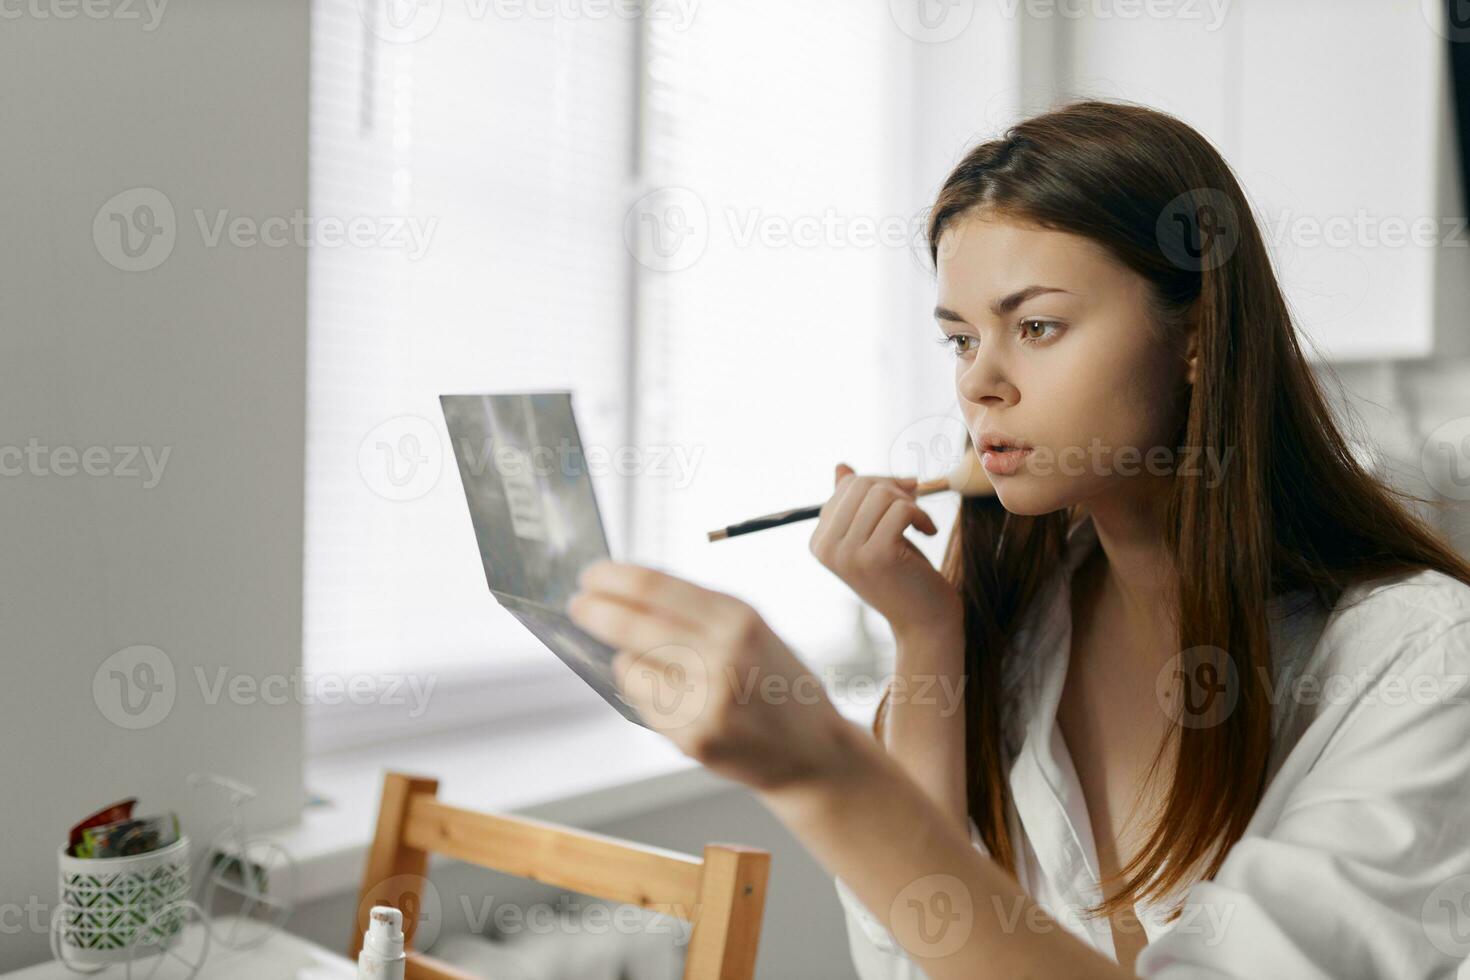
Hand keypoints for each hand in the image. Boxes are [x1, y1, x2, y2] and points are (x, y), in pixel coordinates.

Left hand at [566, 562, 853, 792]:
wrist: (812, 751)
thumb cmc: (775, 681)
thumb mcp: (750, 628)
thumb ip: (695, 610)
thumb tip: (625, 591)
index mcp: (738, 618)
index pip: (655, 587)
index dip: (613, 578)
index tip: (591, 574)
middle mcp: (722, 656)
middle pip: (632, 624)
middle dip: (595, 612)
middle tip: (577, 605)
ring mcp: (706, 701)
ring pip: (630, 667)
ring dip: (627, 661)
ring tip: (658, 668)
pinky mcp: (693, 737)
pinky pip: (643, 704)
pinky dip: (646, 695)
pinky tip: (677, 698)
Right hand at [809, 463, 961, 641]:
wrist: (924, 620)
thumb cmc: (901, 574)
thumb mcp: (873, 534)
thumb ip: (854, 504)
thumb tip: (840, 467)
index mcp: (819, 542)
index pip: (846, 486)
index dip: (880, 484)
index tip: (904, 498)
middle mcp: (826, 548)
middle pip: (862, 485)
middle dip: (894, 488)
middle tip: (914, 507)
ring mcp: (849, 553)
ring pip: (881, 494)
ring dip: (910, 503)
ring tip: (919, 522)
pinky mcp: (877, 556)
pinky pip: (901, 509)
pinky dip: (921, 516)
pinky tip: (928, 532)